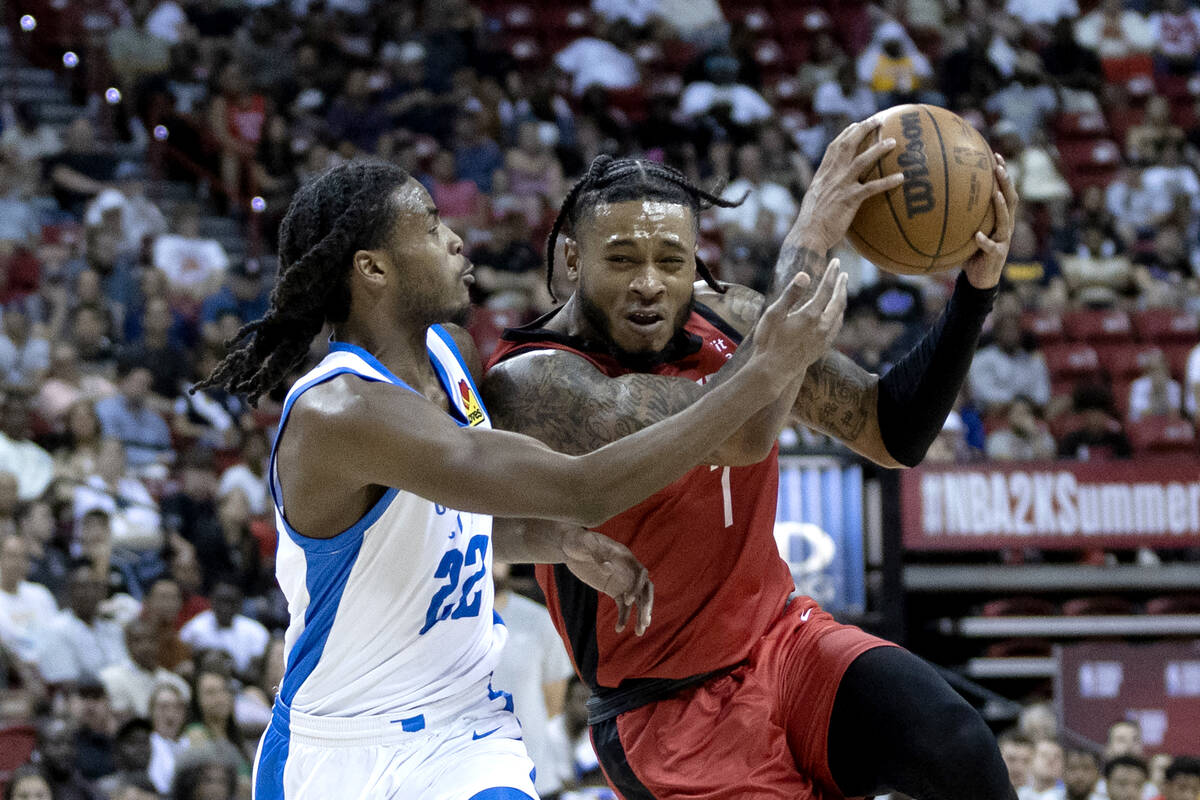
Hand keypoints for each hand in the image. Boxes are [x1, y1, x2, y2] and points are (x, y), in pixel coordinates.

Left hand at [561, 528, 653, 634]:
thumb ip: (596, 553)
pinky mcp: (615, 590)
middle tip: (645, 622)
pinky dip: (624, 617)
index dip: (637, 587)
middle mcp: (628, 570)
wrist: (570, 546)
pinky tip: (619, 629)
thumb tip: (608, 568)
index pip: (640, 573)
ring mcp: (623, 581)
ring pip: (637, 600)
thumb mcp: (585, 543)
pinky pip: (624, 606)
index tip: (627, 600)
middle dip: (646, 605)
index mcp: (625, 557)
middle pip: (644, 589)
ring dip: (640, 615)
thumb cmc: (578, 540)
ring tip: (640, 633)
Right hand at [751, 258, 848, 390]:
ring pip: (839, 315)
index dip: (831, 274)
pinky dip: (838, 316)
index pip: (826, 289)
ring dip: (841, 301)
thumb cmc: (768, 341)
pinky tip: (835, 317)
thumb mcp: (774, 314)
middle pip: (838, 301)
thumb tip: (805, 275)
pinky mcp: (822, 349)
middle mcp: (822, 326)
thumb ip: (791, 294)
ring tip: (841, 292)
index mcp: (810, 315)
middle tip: (843, 273)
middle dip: (841, 285)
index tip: (836, 261)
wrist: (772, 372)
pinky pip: (836, 328)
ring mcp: (824, 339)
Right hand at [789, 118, 905, 252]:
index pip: (835, 146)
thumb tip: (834, 188)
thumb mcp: (815, 199)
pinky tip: (901, 178)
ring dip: (878, 149)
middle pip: (848, 145)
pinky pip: (872, 188)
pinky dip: (887, 182)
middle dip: (863, 129)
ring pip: (861, 161)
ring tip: (893, 141)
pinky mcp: (850, 200)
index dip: (847, 133)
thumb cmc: (812, 222)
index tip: (858, 124)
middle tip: (879, 119)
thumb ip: (825, 188)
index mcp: (823, 174)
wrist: (808, 235)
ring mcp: (841, 186)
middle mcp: (832, 175)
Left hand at [962, 154, 1017, 289]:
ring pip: (1005, 220)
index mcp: (999, 217)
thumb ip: (957, 214)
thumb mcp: (965, 229)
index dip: (1003, 172)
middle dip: (1006, 182)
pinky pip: (991, 247)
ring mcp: (1003, 239)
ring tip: (995, 194)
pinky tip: (977, 236)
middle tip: (998, 166)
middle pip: (1011, 199)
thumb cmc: (971, 250)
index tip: (995, 154)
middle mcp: (1005, 225)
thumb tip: (933, 195)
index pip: (1004, 190)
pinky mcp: (998, 255)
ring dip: (1001, 206)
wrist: (980, 277)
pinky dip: (984, 241)